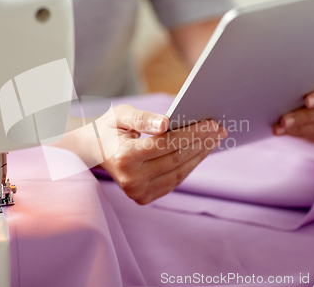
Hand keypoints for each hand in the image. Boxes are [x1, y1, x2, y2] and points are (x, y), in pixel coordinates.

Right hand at [98, 105, 226, 204]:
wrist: (94, 151)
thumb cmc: (109, 129)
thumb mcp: (121, 115)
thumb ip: (143, 118)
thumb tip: (167, 123)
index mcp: (124, 157)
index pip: (165, 144)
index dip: (191, 133)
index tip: (211, 123)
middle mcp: (130, 179)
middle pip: (176, 159)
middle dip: (201, 143)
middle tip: (219, 129)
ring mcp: (137, 192)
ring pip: (179, 172)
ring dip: (200, 155)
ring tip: (214, 139)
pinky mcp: (143, 198)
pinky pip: (174, 181)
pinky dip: (189, 166)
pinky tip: (200, 151)